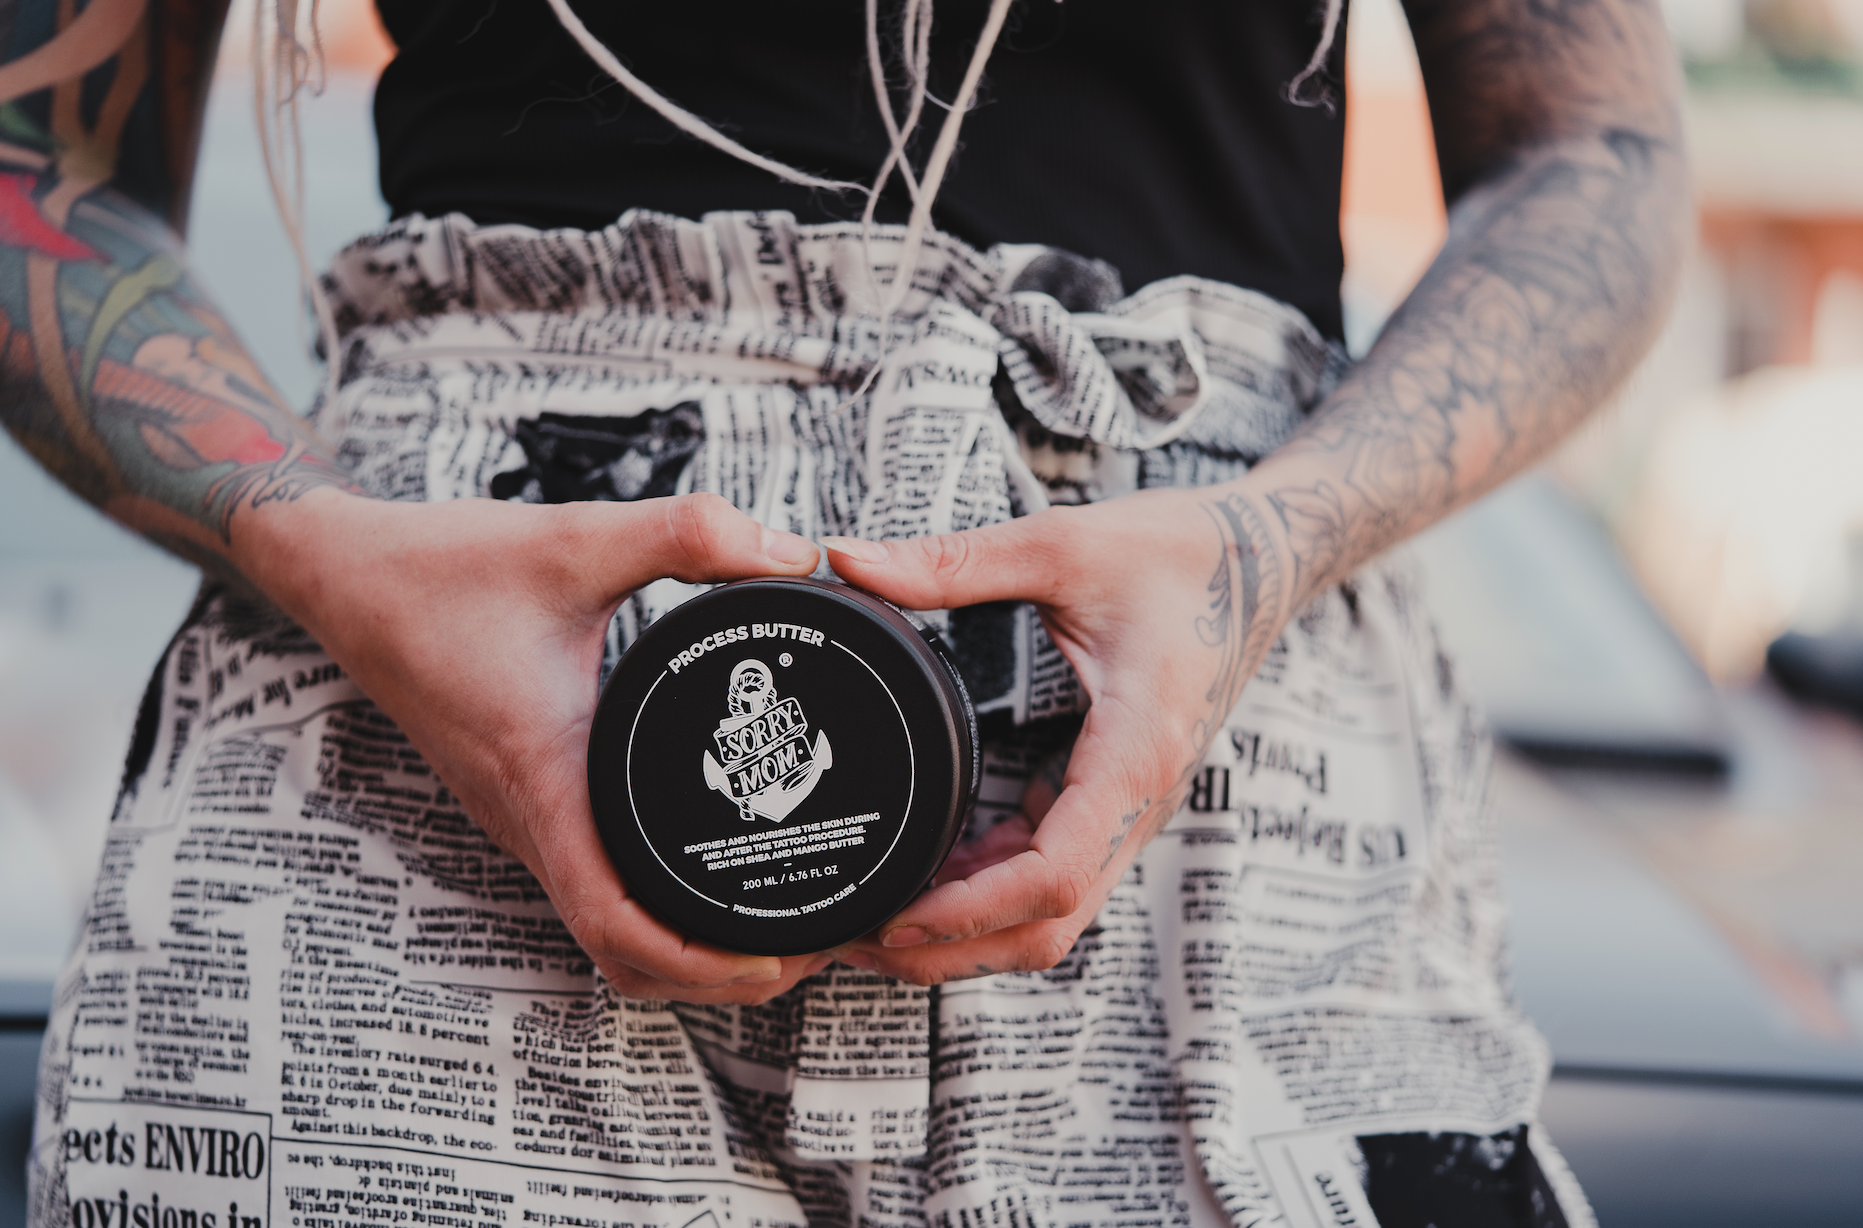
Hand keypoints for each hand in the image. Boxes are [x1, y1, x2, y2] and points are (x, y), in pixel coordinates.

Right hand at [236, 490, 834, 1002]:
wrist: (348, 576)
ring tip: (768, 932)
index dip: (697, 960)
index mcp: (543, 778)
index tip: (773, 955)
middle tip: (803, 952)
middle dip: (712, 973)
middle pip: (619, 952)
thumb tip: (789, 550)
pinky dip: (649, 910)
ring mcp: (522, 817)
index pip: (613, 921)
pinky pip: (589, 885)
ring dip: (681, 952)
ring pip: (602, 929)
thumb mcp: (573, 540)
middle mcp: (528, 818)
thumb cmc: (440, 570)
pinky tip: (702, 875)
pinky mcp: (523, 801)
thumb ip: (684, 534)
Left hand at [821, 484, 1292, 984]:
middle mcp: (1139, 803)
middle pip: (1047, 925)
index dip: (971, 911)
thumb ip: (955, 561)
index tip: (896, 917)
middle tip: (854, 941)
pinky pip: (1052, 873)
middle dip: (951, 948)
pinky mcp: (1116, 803)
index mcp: (1134, 754)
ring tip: (876, 919)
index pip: (1056, 875)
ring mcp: (1131, 812)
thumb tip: (849, 561)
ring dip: (968, 932)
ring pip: (1051, 914)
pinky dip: (990, 892)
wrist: (1254, 563)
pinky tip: (929, 875)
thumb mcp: (1062, 545)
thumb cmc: (1175, 556)